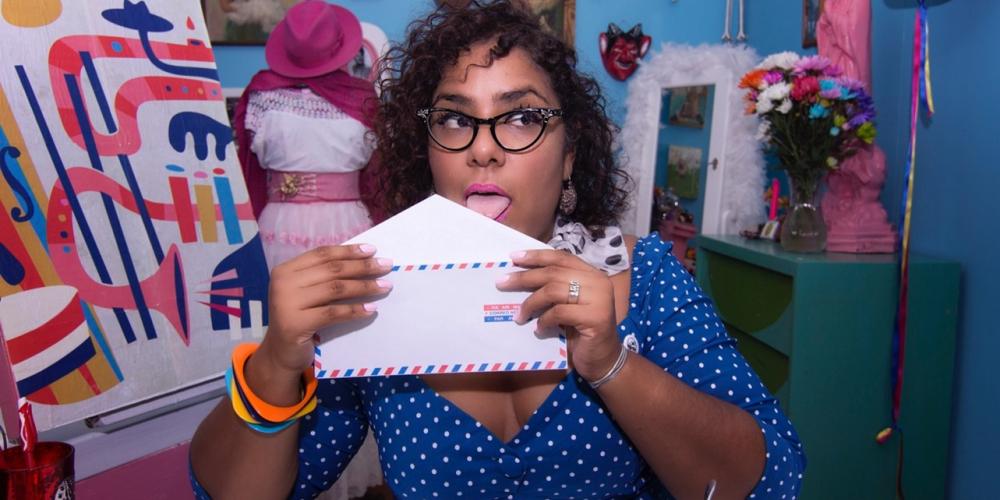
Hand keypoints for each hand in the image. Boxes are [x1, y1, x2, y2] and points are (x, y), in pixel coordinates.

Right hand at [257, 244, 392, 377]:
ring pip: (335, 289)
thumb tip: (363, 261)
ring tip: (385, 286)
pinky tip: (371, 309)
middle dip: (362, 266)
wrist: (281, 353)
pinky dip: (355, 310)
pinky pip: (333, 313)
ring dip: (364, 286)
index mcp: (285, 270)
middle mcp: (283, 283)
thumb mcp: (306, 293)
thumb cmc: (299, 319)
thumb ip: (324, 277)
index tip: (372, 250)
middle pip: (332, 269)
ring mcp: (286, 303)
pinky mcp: (295, 324)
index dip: (348, 251)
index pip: (322, 254)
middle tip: (386, 266)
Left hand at [497, 250, 621, 381]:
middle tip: (502, 283)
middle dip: (524, 277)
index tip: (513, 258)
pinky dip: (544, 321)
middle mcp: (598, 282)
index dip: (536, 256)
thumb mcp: (568, 304)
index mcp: (592, 274)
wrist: (603, 359)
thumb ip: (554, 288)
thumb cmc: (581, 331)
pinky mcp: (596, 318)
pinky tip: (539, 330)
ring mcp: (600, 299)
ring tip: (519, 316)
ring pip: (553, 291)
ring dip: (530, 303)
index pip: (561, 257)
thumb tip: (519, 276)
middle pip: (553, 273)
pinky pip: (559, 312)